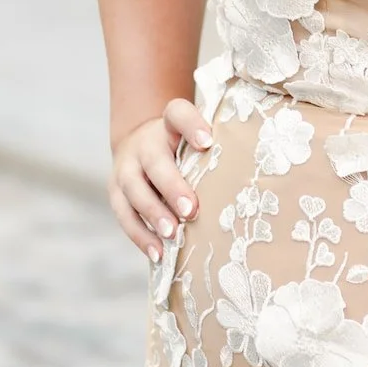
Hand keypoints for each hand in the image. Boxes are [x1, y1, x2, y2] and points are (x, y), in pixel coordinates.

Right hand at [108, 98, 211, 257]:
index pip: (177, 114)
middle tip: (191, 209)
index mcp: (168, 125)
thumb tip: (251, 170)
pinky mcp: (116, 192)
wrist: (139, 145)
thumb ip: (215, 149)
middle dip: (172, 186)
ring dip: (154, 213)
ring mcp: (126, 168)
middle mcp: (144, 144)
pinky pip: (124, 215)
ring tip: (172, 234)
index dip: (191, 125)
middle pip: (154, 161)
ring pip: (134, 190)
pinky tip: (159, 253)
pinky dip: (141, 236)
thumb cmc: (182, 148)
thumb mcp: (195, 138)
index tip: (208, 142)